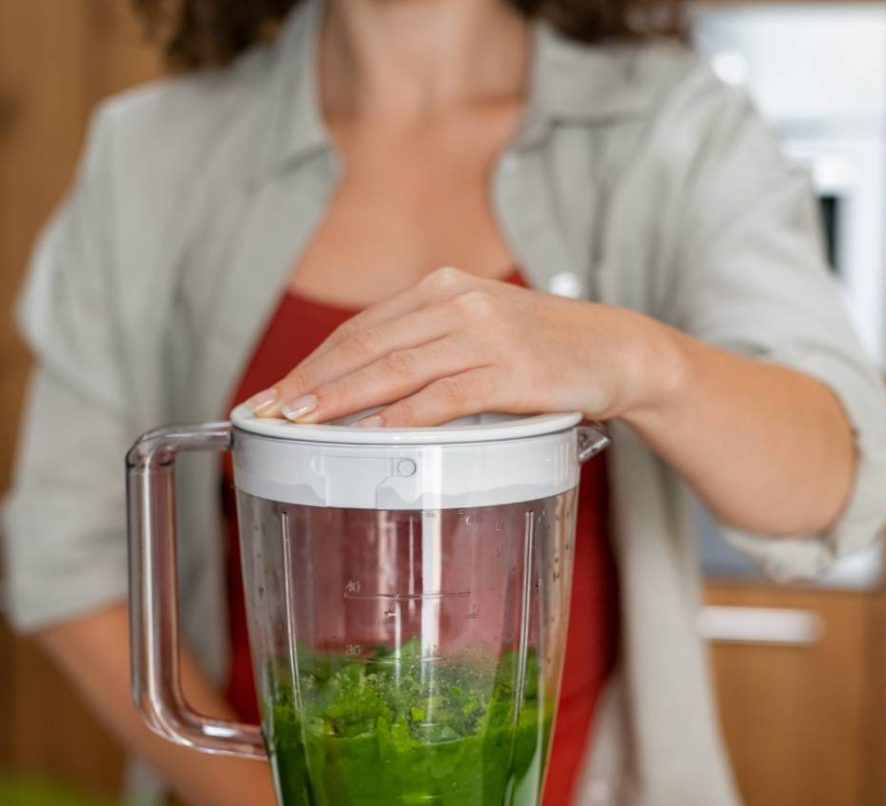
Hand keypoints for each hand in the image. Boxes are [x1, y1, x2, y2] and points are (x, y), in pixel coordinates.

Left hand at [248, 267, 672, 427]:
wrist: (618, 349)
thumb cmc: (541, 351)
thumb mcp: (476, 335)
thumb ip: (425, 355)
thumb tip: (362, 402)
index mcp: (441, 291)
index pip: (359, 330)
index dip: (310, 365)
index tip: (271, 397)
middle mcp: (457, 303)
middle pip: (365, 346)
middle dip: (310, 383)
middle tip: (267, 413)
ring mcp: (485, 335)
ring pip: (396, 368)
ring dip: (342, 398)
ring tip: (300, 423)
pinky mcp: (512, 372)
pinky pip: (446, 396)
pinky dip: (405, 417)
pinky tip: (374, 433)